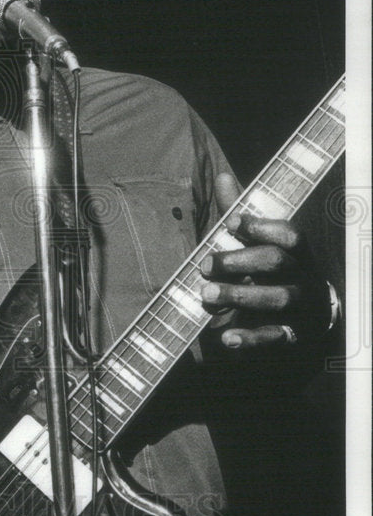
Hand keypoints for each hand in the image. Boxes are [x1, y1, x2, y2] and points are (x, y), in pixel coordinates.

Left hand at [199, 173, 330, 350]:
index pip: (288, 233)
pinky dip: (250, 338)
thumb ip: (241, 214)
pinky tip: (226, 338)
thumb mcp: (260, 242)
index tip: (228, 220)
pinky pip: (275, 336)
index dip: (260, 226)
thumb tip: (222, 177)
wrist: (312, 315)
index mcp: (297, 251)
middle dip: (238, 261)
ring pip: (276, 298)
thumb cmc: (274, 270)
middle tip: (205, 264)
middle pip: (276, 263)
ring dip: (239, 295)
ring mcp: (301, 306)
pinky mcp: (294, 335)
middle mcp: (303, 275)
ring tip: (206, 295)